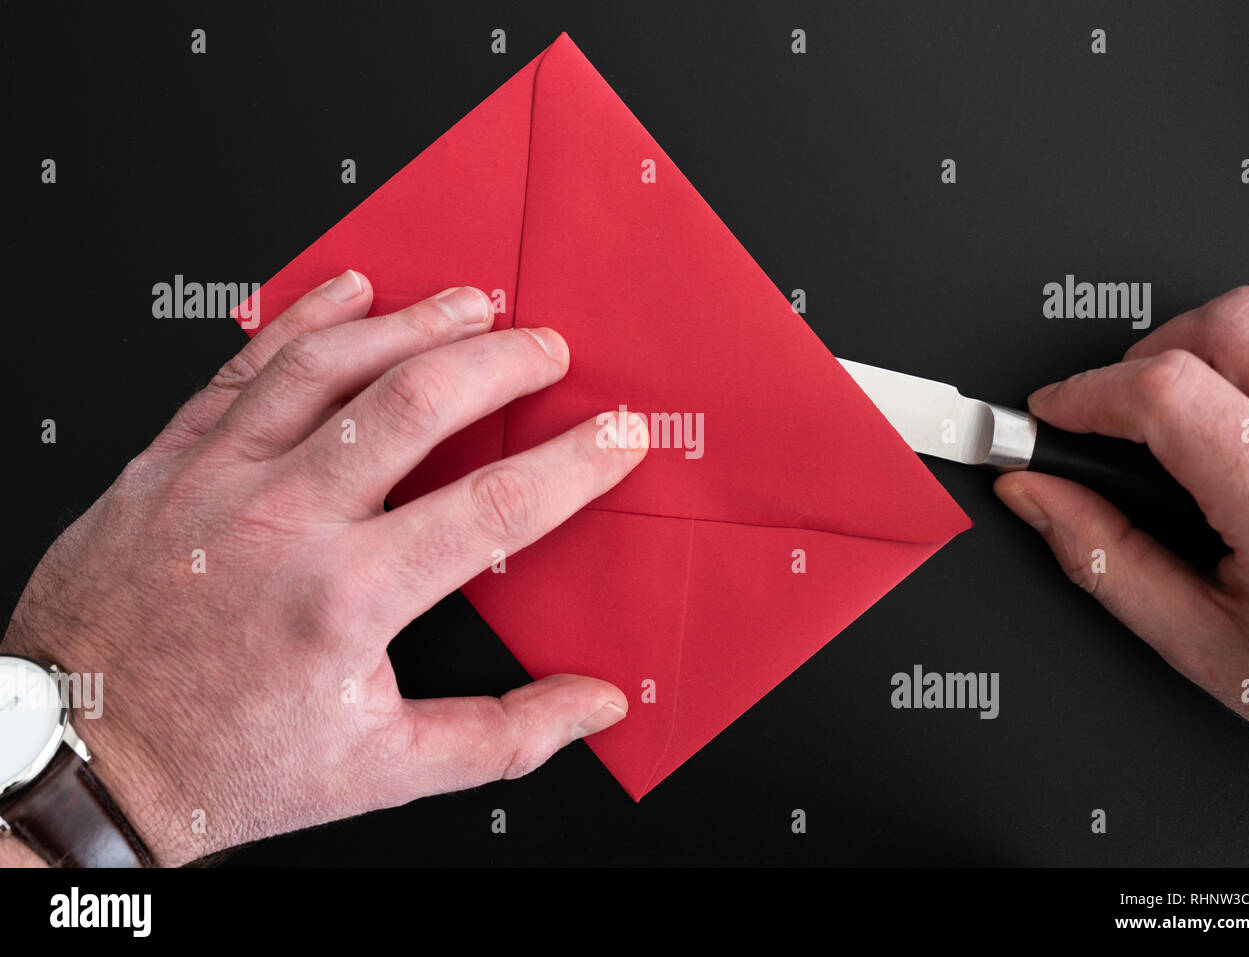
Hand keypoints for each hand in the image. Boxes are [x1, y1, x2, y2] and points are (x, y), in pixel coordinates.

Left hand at [0, 271, 645, 865]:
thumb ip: (500, 736)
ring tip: (470, 302)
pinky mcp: (169, 462)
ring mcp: (219, 481)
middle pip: (414, 403)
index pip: (492, 506)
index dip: (573, 463)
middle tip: (547, 348)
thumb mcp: (375, 770)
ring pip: (329, 365)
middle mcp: (282, 522)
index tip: (615, 434)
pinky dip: (302, 318)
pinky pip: (244, 367)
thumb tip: (591, 705)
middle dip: (499, 362)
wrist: (81, 756)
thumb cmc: (221, 760)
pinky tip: (348, 292)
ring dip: (412, 322)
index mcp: (344, 599)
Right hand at [995, 284, 1248, 752]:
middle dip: (1151, 354)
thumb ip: (1106, 561)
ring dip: (1231, 342)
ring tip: (1209, 406)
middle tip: (1125, 409)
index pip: (1170, 395)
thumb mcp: (1205, 645)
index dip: (1089, 392)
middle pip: (1232, 324)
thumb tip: (1035, 494)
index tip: (1056, 410)